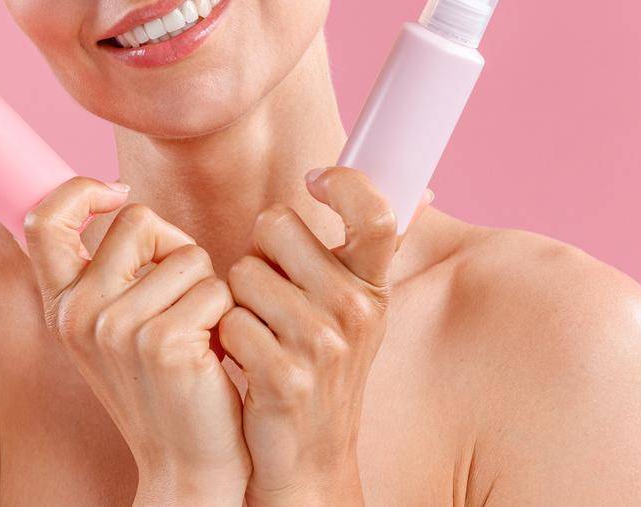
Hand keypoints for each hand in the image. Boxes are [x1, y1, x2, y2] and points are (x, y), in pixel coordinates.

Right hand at [22, 177, 249, 501]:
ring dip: (208, 288)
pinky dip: (227, 314)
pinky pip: (214, 287)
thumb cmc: (169, 386)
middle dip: (174, 246)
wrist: (189, 466)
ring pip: (187, 254)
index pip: (44, 219)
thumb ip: (111, 270)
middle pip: (136, 219)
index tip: (116, 193)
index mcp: (62, 306)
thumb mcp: (118, 326)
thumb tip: (121, 194)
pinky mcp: (163, 342)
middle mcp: (80, 313)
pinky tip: (215, 356)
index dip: (79, 191)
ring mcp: (117, 328)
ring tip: (199, 338)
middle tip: (182, 302)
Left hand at [218, 169, 431, 505]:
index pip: (378, 212)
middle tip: (269, 294)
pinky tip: (242, 362)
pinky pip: (228, 319)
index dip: (346, 184)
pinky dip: (223, 337)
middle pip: (276, 224)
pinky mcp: (284, 376)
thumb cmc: (317, 370)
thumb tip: (418, 190)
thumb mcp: (352, 312)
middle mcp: (355, 310)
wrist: (305, 460)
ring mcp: (322, 344)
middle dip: (258, 250)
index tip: (315, 180)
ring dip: (235, 299)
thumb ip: (359, 253)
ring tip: (257, 335)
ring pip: (242, 272)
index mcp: (372, 286)